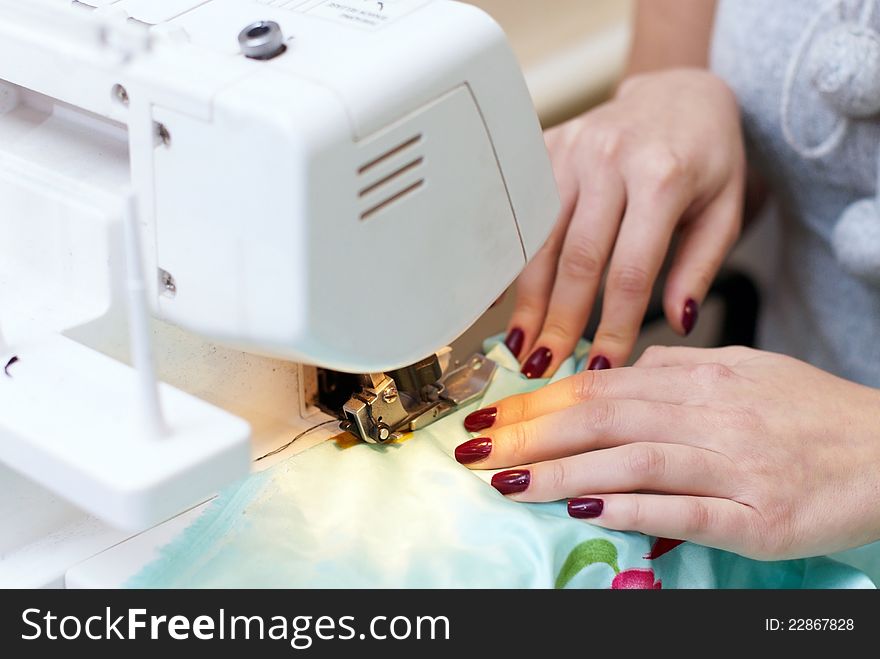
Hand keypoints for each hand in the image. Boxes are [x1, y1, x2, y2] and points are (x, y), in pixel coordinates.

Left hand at [456, 346, 879, 559]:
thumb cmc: (812, 414)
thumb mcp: (744, 370)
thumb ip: (679, 369)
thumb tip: (622, 367)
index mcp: (700, 377)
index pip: (599, 384)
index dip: (537, 401)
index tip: (488, 415)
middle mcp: (710, 414)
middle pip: (602, 416)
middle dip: (528, 434)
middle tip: (473, 448)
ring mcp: (733, 464)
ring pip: (631, 459)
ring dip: (558, 470)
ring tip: (505, 482)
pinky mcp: (758, 516)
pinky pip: (683, 508)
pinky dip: (628, 506)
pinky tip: (582, 508)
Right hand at [507, 69, 745, 377]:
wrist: (679, 93)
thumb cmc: (707, 156)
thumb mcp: (725, 210)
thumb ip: (700, 267)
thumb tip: (675, 322)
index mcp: (662, 175)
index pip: (631, 269)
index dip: (613, 324)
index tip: (604, 365)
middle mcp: (610, 158)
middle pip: (575, 258)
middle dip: (560, 321)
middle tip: (546, 366)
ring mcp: (571, 149)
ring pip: (539, 238)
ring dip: (528, 298)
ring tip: (521, 343)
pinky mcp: (544, 147)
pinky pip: (519, 210)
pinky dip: (507, 257)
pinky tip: (497, 296)